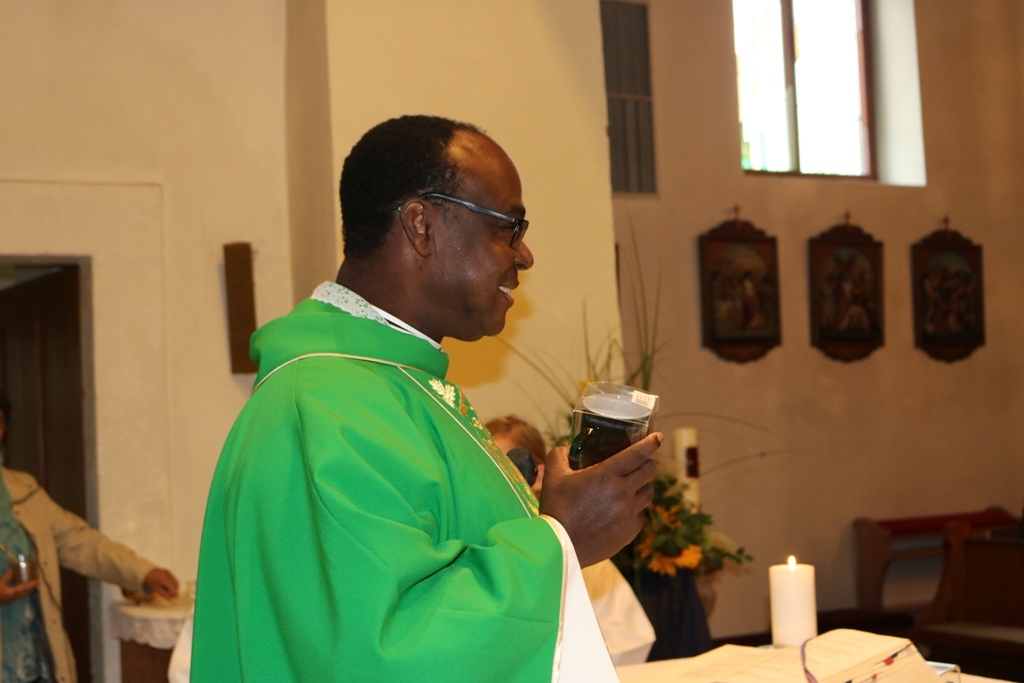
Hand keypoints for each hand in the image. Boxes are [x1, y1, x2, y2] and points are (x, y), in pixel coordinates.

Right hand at [0, 568, 37, 604]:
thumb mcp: (0, 583)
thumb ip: (7, 576)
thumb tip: (12, 570)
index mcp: (13, 593)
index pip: (25, 588)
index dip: (31, 584)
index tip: (37, 581)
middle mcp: (13, 598)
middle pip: (24, 593)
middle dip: (30, 589)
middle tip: (35, 584)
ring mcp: (9, 600)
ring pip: (20, 595)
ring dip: (25, 591)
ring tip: (29, 587)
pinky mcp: (6, 601)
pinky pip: (16, 596)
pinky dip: (20, 593)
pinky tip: (18, 590)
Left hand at [143, 568, 178, 599]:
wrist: (146, 574)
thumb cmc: (151, 582)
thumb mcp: (157, 589)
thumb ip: (164, 594)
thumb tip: (171, 599)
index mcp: (164, 579)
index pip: (172, 587)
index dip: (175, 593)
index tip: (175, 598)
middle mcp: (167, 575)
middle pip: (175, 584)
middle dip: (175, 590)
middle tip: (173, 596)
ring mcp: (168, 572)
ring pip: (175, 581)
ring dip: (175, 587)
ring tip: (171, 592)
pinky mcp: (168, 572)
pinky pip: (173, 579)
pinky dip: (173, 584)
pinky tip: (169, 587)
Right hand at [539, 432, 660, 567]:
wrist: (561, 546)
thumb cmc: (557, 508)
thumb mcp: (553, 477)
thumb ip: (559, 456)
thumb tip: (566, 448)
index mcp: (606, 474)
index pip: (637, 454)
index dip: (650, 443)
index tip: (658, 437)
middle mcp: (622, 491)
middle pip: (649, 471)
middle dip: (647, 463)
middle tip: (639, 463)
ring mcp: (629, 513)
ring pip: (649, 493)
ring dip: (642, 486)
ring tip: (631, 487)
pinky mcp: (630, 531)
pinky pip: (641, 515)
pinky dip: (635, 509)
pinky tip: (621, 510)